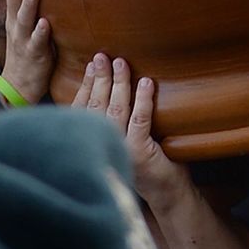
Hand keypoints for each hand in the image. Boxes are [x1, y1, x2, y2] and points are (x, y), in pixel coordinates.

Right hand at [1, 0, 55, 103]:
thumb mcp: (32, 17)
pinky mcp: (34, 53)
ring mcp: (24, 36)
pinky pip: (37, 42)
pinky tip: (45, 24)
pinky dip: (40, 33)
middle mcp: (17, 19)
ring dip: (28, 1)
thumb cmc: (31, 45)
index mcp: (18, 8)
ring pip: (24, 16)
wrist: (19, 82)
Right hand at [73, 53, 189, 208]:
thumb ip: (111, 121)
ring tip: (122, 63)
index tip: (91, 65)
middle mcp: (102, 147)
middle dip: (100, 78)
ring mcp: (120, 149)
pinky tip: (146, 82)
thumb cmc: (144, 163)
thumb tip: (107, 85)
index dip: (87, 85)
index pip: (83, 110)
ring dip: (119, 83)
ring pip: (117, 110)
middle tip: (102, 56)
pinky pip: (140, 120)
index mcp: (93, 143)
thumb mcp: (121, 141)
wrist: (164, 192)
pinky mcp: (140, 152)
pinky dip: (143, 100)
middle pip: (96, 106)